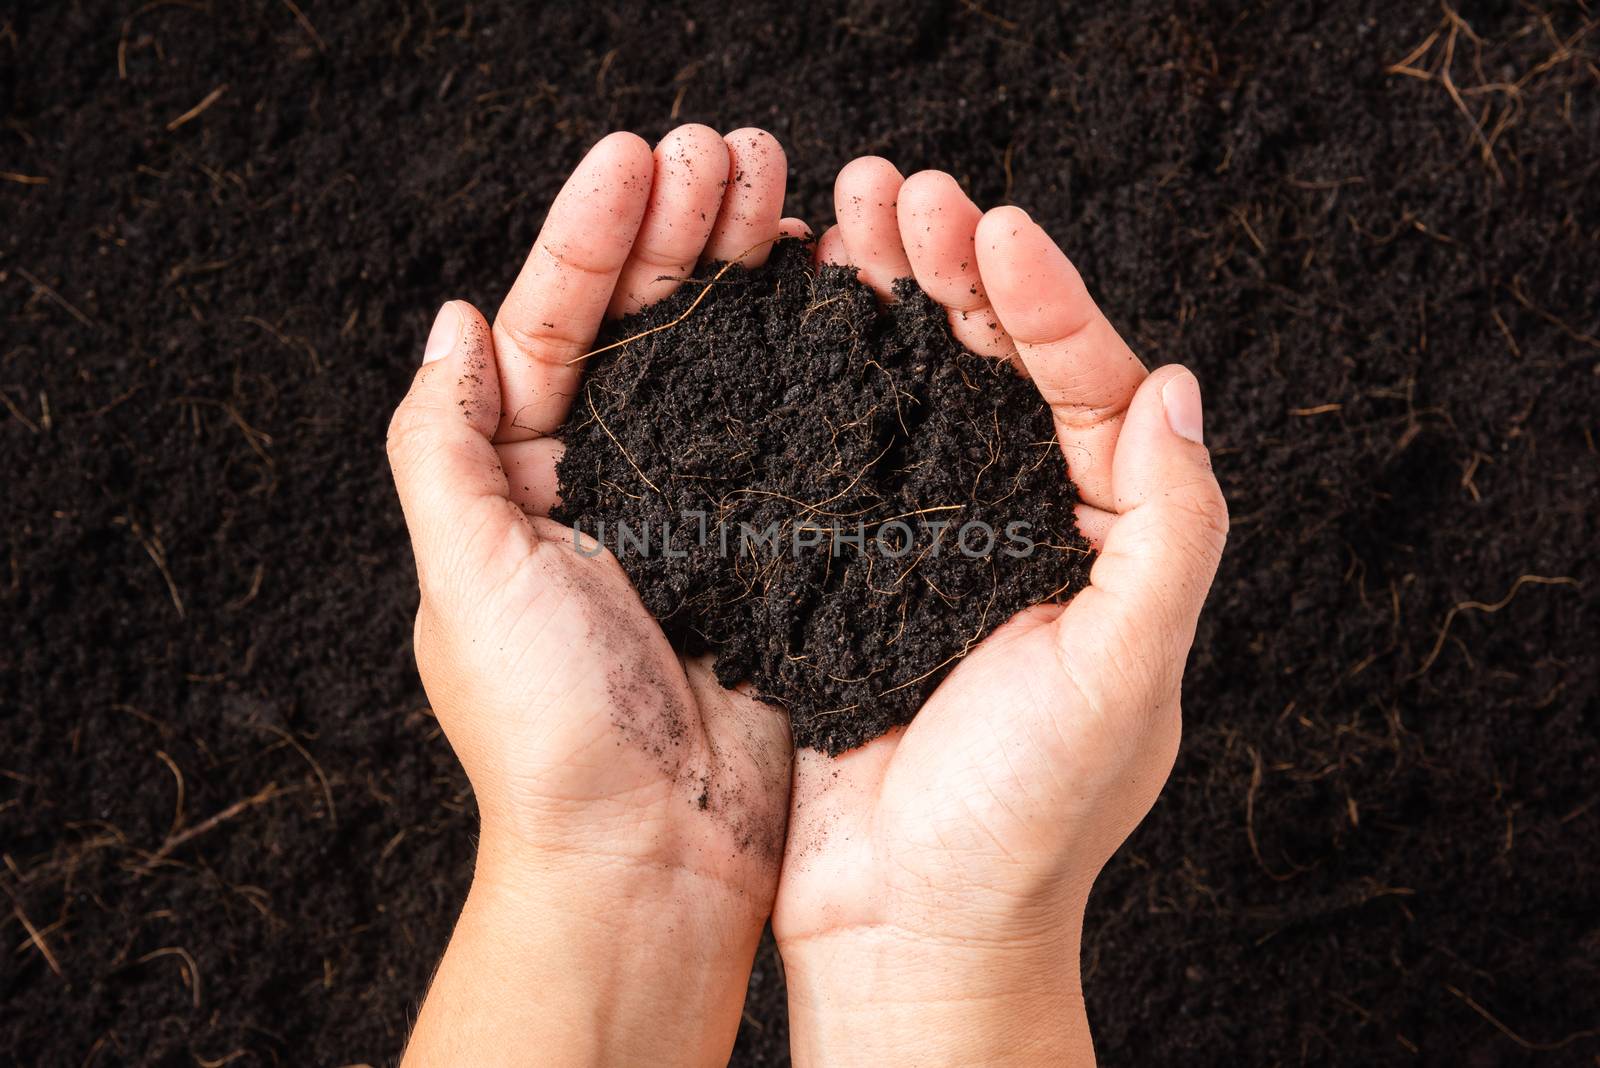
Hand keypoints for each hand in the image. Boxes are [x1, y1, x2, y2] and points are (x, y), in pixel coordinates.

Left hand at [387, 126, 803, 1066]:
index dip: (593, 235)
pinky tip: (832, 291)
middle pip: (643, 324)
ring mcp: (696, 506)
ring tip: (784, 189)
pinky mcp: (770, 542)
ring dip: (745, 270)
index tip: (640, 156)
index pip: (553, 322)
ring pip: (723, 360)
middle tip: (734, 149)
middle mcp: (610, 480)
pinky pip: (791, 426)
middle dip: (682, 228)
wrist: (655, 850)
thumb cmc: (547, 724)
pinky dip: (810, 356)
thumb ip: (444, 444)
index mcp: (524, 478)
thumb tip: (450, 321)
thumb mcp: (464, 573)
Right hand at [773, 160, 1229, 1064]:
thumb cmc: (1025, 822)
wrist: (908, 924)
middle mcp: (1019, 526)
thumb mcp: (1125, 676)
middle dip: (954, 273)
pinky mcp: (846, 567)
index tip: (992, 228)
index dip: (1047, 301)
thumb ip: (1168, 534)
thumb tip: (1178, 390)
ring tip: (843, 218)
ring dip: (885, 302)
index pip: (1093, 387)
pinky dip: (821, 378)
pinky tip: (792, 318)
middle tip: (897, 190)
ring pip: (914, 393)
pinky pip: (840, 450)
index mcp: (1102, 541)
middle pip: (997, 368)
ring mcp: (927, 541)